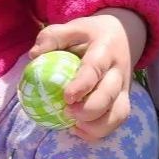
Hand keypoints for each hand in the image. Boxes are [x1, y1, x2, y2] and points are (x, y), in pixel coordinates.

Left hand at [28, 8, 146, 140]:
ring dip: (97, 126)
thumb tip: (34, 55)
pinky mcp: (123, 101)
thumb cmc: (91, 34)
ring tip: (74, 125)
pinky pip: (116, 121)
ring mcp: (123, 88)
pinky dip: (99, 131)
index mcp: (105, 50)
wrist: (124, 36)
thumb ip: (53, 37)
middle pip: (109, 96)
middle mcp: (118, 71)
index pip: (95, 69)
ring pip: (118, 113)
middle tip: (67, 112)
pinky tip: (79, 129)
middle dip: (89, 110)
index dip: (83, 85)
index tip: (67, 97)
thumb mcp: (73, 27)